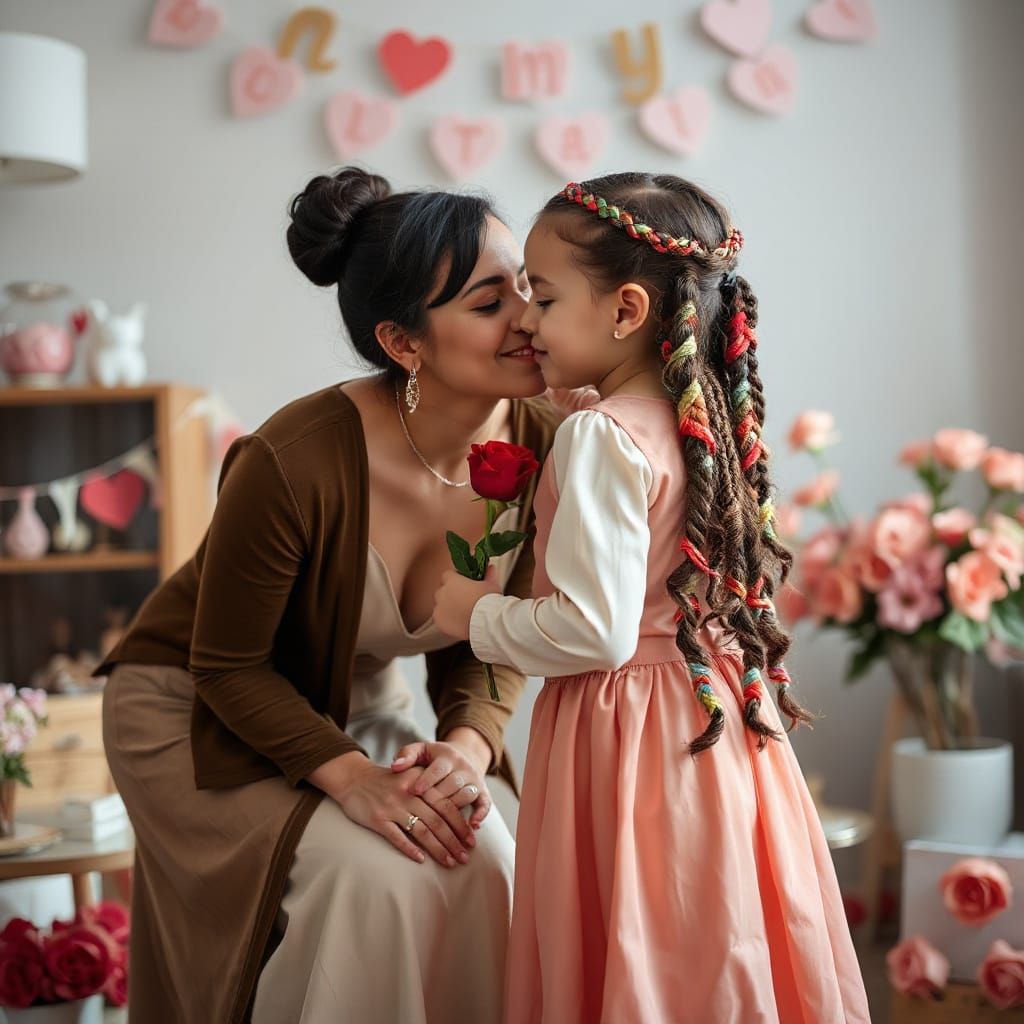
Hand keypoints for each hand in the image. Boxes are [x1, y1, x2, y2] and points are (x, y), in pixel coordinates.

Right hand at [330, 759, 474, 867]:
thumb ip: (431, 789)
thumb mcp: (412, 776)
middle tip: (465, 857)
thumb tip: (459, 811)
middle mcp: (408, 793)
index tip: (471, 840)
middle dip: (453, 841)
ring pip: (421, 831)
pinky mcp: (378, 819)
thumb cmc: (389, 781)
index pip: (446, 805)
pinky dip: (410, 849)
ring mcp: (392, 806)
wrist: (354, 778)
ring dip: (438, 849)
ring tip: (450, 862)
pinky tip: (421, 860)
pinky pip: (397, 837)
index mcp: (420, 782)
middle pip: (437, 821)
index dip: (460, 824)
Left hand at [392, 739, 491, 829]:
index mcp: (447, 756)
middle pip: (453, 783)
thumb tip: (395, 767)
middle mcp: (463, 767)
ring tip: (442, 826)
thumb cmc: (432, 758)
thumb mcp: (420, 751)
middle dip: (438, 798)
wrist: (461, 758)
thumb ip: (407, 756)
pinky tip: (473, 826)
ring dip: (455, 810)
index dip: (427, 779)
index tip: (414, 791)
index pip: (438, 768)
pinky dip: (481, 814)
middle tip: (424, 814)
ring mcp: (475, 780)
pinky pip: (485, 803)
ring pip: (467, 795)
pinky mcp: (483, 792)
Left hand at [433, 566, 501, 640]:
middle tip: (464, 599)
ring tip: (462, 613)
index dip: (456, 579)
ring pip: (440, 606)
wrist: (487, 621)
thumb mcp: (491, 585)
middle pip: (442, 590)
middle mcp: (442, 593)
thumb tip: (490, 569)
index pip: (447, 575)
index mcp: (452, 581)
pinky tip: (458, 623)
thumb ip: (488, 575)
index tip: (463, 583)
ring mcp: (439, 608)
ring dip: (448, 607)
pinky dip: (447, 620)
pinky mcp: (440, 622)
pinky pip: (441, 619)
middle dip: (451, 594)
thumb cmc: (489, 602)